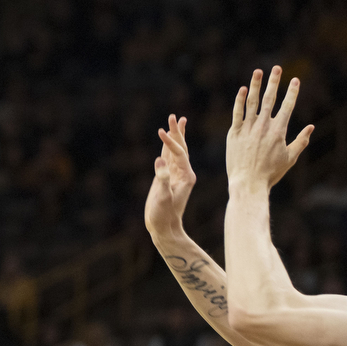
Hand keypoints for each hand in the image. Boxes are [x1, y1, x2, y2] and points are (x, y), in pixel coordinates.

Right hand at [144, 115, 196, 238]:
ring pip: (177, 151)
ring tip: (176, 121)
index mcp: (186, 176)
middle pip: (182, 147)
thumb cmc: (164, 215)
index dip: (170, 142)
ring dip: (175, 136)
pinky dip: (168, 148)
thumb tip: (160, 160)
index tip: (160, 131)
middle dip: (177, 132)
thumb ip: (162, 178)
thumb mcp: (163, 197)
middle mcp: (185, 173)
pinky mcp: (169, 178)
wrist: (165, 228)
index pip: (179, 153)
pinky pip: (169, 159)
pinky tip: (166, 142)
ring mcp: (177, 175)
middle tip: (175, 117)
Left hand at [225, 67, 312, 189]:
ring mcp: (248, 128)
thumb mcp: (290, 158)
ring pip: (252, 102)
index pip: (287, 106)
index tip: (295, 80)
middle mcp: (263, 126)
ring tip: (258, 72)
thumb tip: (311, 127)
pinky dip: (240, 100)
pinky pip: (237, 113)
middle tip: (277, 68)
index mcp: (279, 130)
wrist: (248, 182)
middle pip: (270, 99)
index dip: (292, 92)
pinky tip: (243, 89)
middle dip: (274, 82)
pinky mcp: (234, 133)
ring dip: (256, 85)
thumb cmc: (271, 173)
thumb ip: (301, 141)